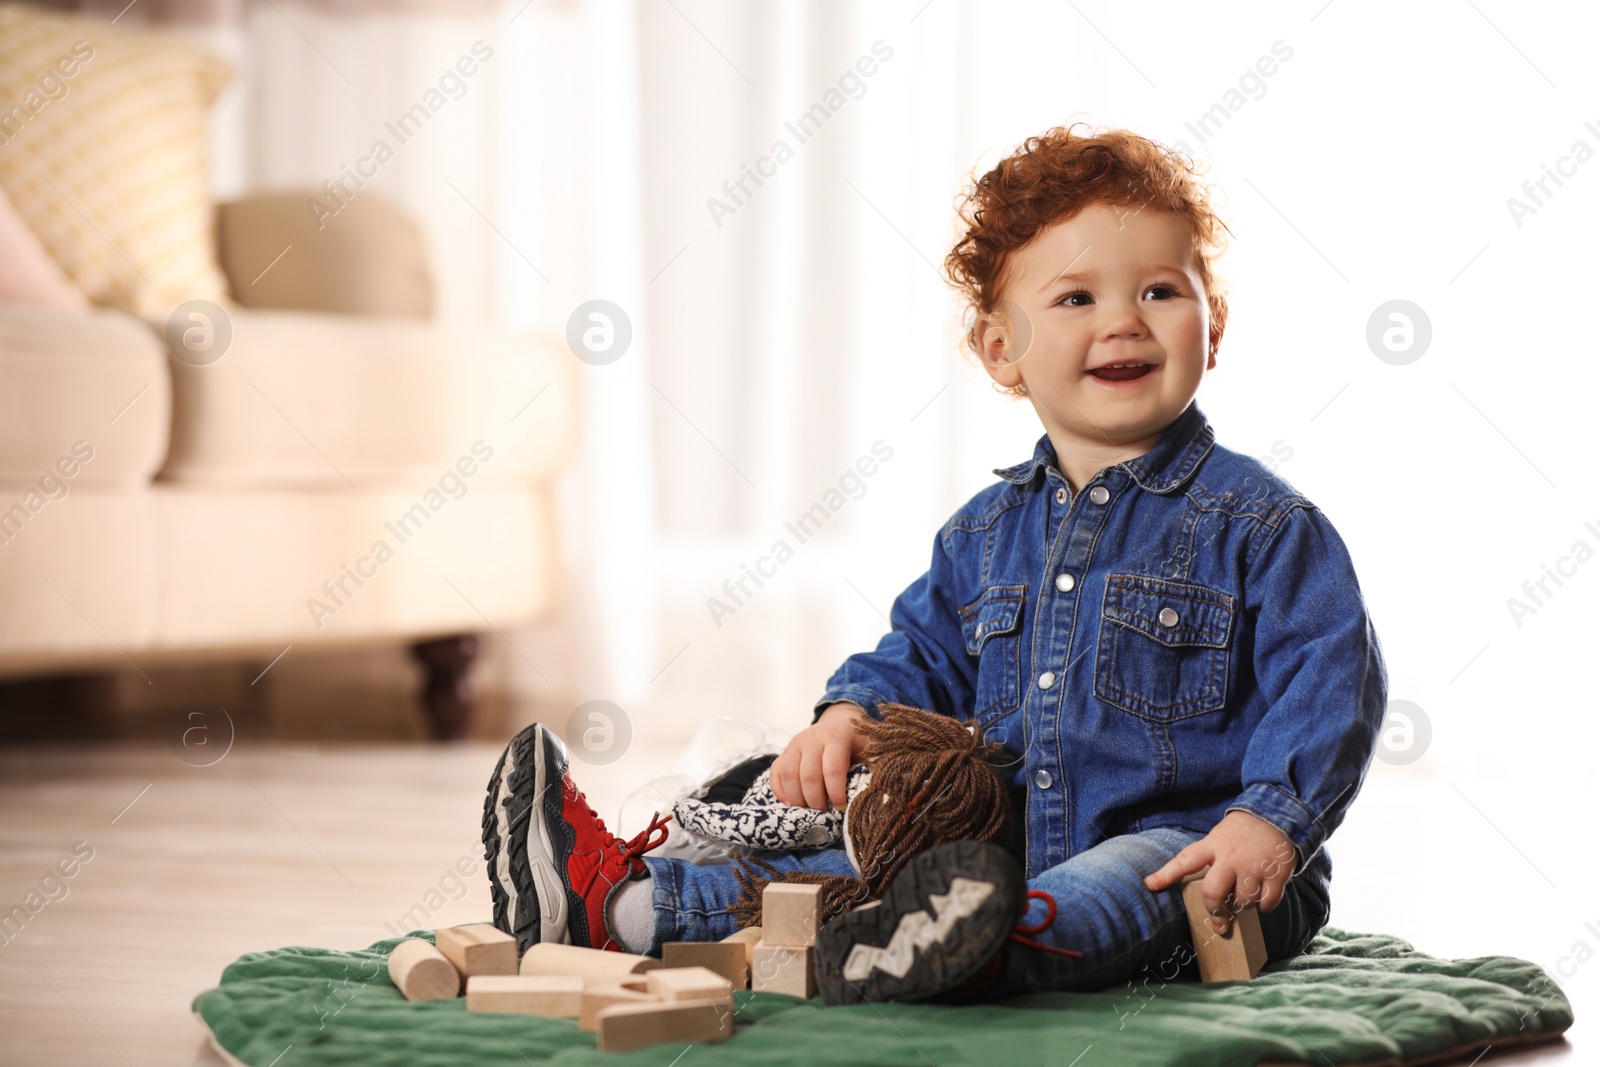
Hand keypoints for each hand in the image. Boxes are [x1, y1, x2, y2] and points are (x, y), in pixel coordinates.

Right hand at [770, 702, 868, 810]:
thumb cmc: (857, 741)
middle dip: (816, 801)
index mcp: (837, 737)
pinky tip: (792, 803)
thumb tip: (882, 788)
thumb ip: (876, 765)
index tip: (841, 807)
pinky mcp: (785, 752)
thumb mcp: (872, 748)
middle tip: (825, 813)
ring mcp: (795, 745)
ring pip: (788, 775)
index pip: (832, 768)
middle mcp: (812, 739)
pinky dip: (780, 791)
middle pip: (808, 775)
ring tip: (810, 811)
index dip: (835, 792)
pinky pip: (775, 773)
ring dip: (797, 798)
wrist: (839, 721)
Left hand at [1142, 810, 1297, 933]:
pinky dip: (1263, 905)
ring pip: (1243, 901)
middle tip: (1218, 919)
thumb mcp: (1217, 838)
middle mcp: (1231, 857)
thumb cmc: (1240, 833)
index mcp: (1212, 846)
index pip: (1184, 861)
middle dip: (1214, 910)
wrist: (1275, 815)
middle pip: (1213, 893)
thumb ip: (1208, 860)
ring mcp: (1254, 866)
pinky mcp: (1276, 874)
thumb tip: (1200, 893)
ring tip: (1245, 896)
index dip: (1165, 875)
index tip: (1150, 885)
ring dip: (1243, 906)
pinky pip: (1266, 903)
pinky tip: (1261, 896)